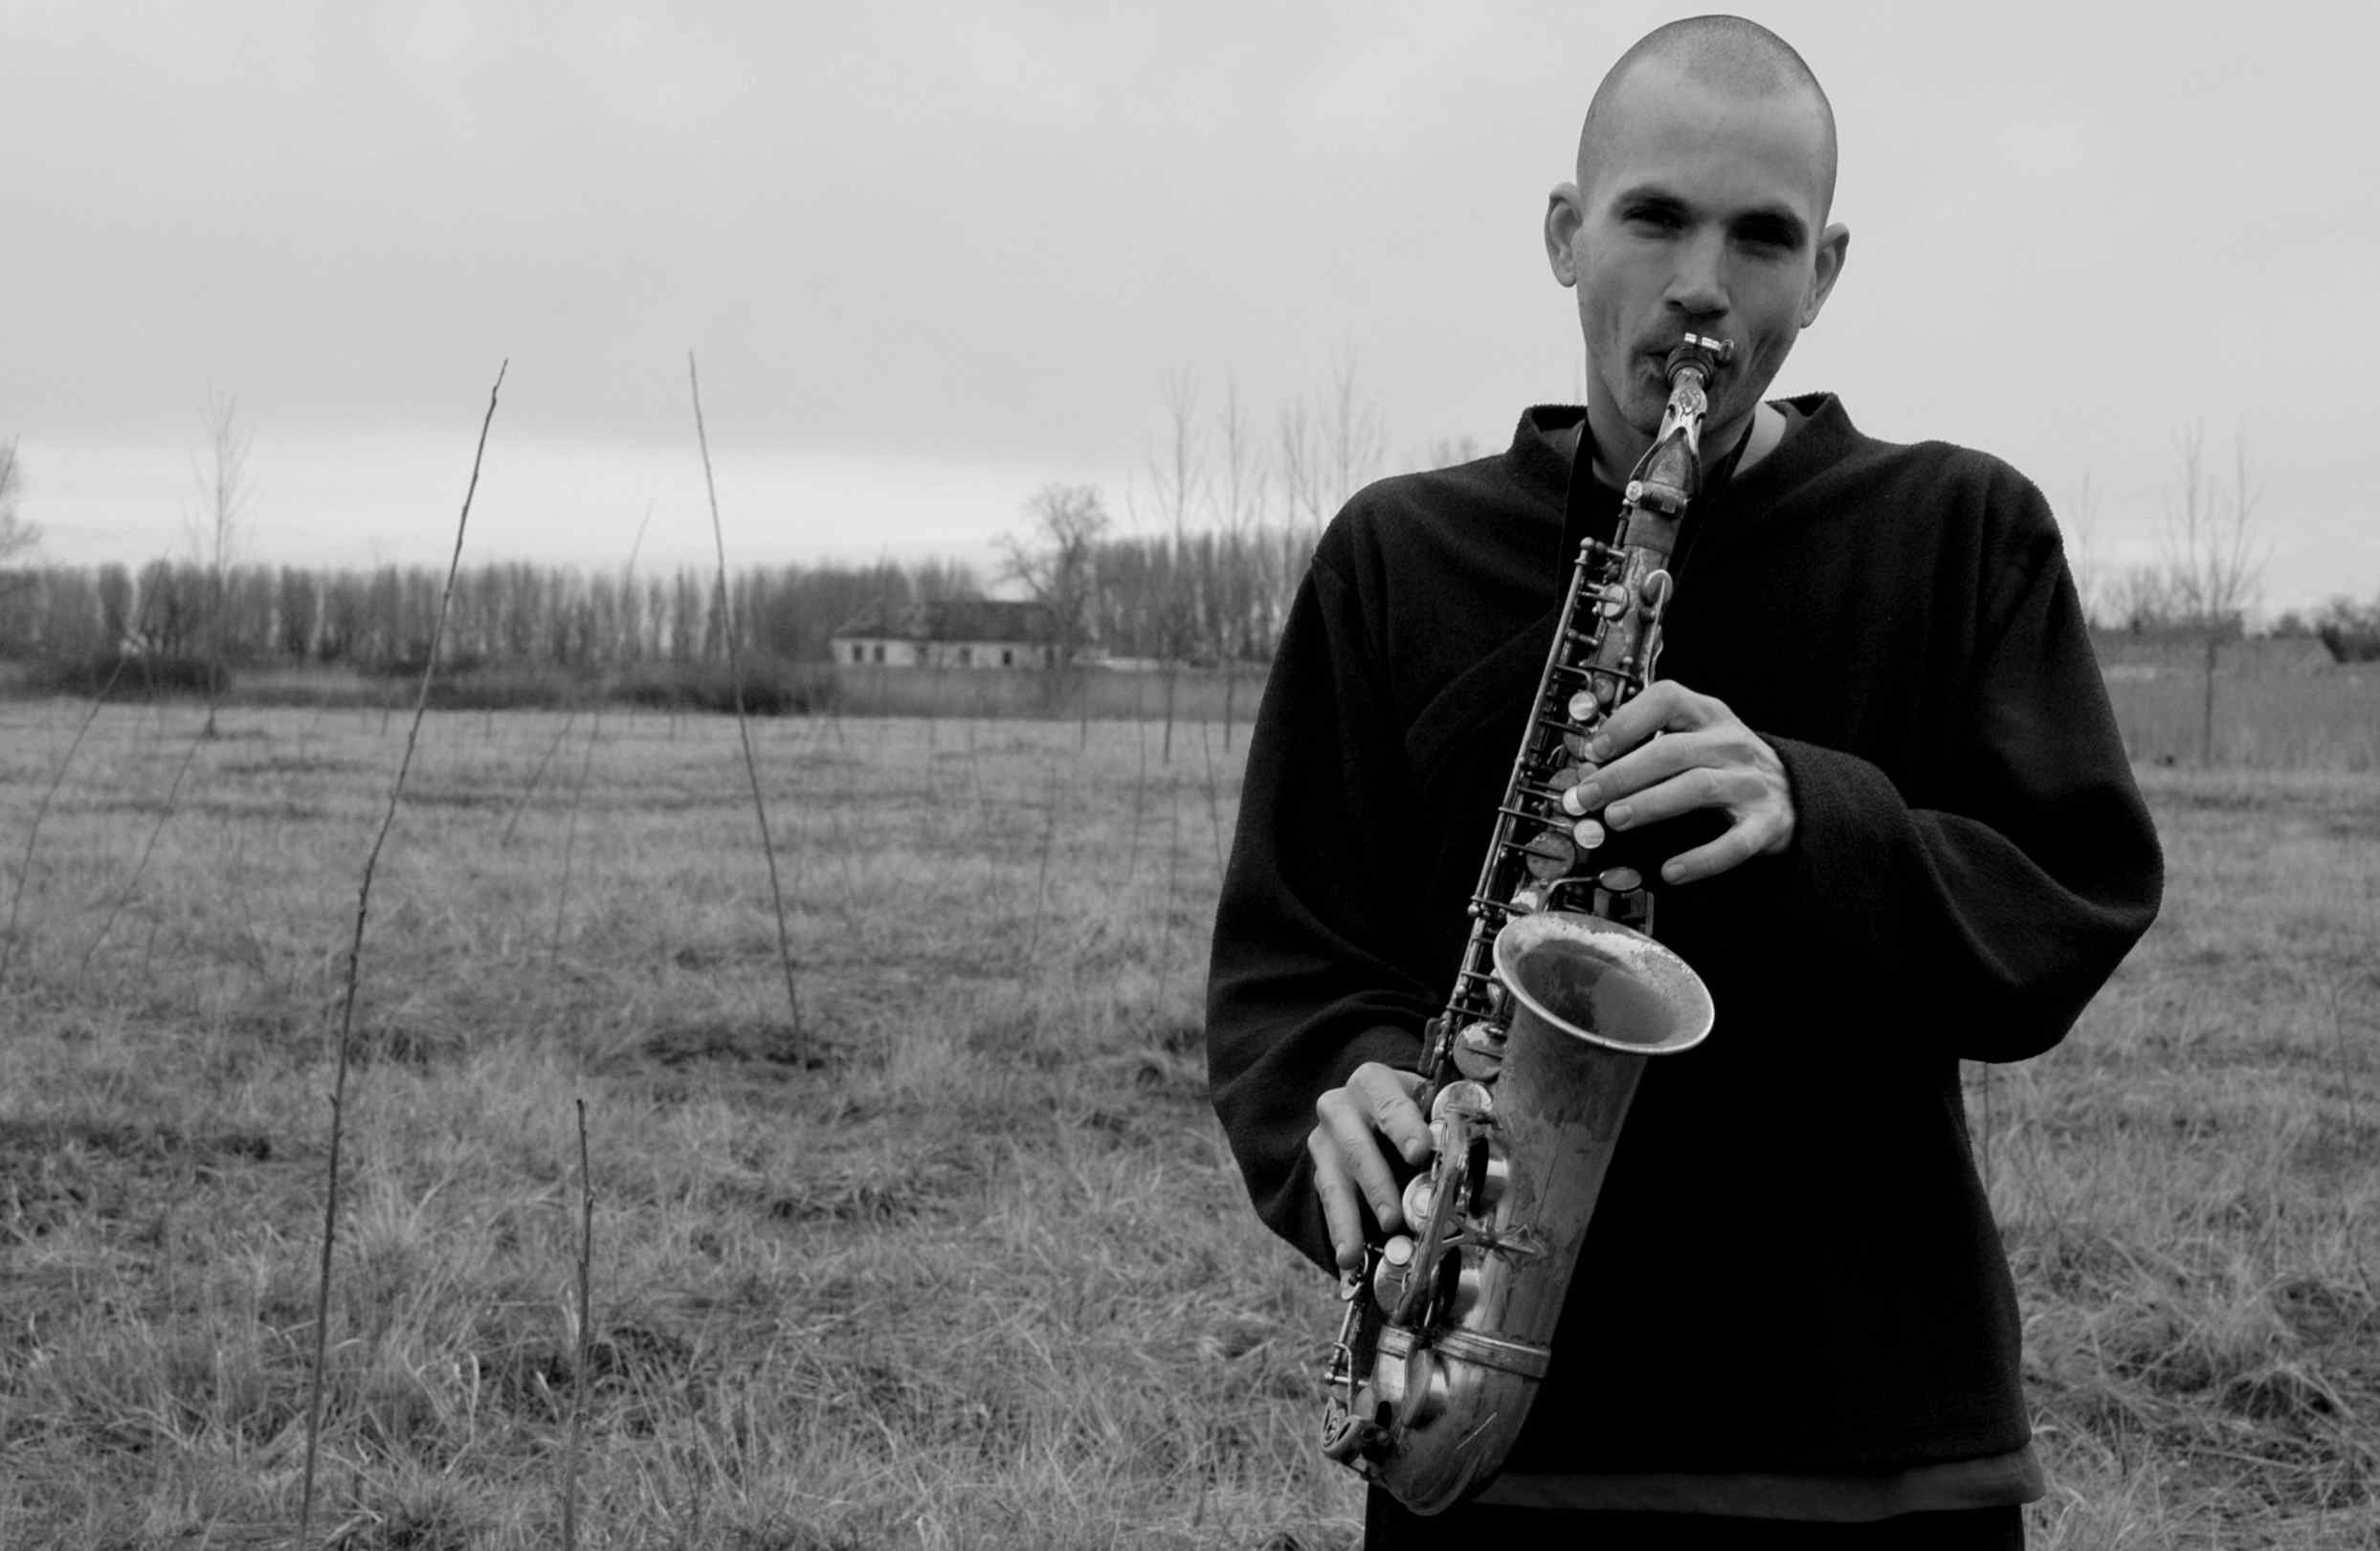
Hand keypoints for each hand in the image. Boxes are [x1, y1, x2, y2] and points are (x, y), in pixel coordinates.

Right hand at [1309, 1062, 1431, 1272]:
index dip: (1404, 1127)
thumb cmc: (1407, 1106)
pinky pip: (1327, 1202)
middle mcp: (1341, 1107)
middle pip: (1356, 1144)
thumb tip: (1476, 1141)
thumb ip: (1442, 1116)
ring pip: (1334, 1179)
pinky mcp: (1320, 1169)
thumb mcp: (1423, 1098)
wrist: (1368, 1105)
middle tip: (1393, 1217)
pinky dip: (1338, 1231)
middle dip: (1376, 1183)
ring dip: (1349, 1217)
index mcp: (1373, 1082)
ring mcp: (1325, 1140)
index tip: (1419, 1151)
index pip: (1389, 1101)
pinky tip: (1346, 1256)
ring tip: (1356, 1249)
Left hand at [1566, 680, 1795, 883]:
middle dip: (1623, 774)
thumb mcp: (1694, 740)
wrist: (1792, 790)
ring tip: (1615, 820)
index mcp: (1707, 716)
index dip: (1628, 721)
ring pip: (1697, 787)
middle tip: (1588, 795)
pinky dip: (1701, 858)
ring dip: (1651, 803)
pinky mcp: (1766, 822)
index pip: (1667, 700)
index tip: (1596, 748)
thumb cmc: (1725, 763)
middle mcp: (1730, 743)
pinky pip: (1734, 842)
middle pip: (1672, 751)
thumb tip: (1590, 770)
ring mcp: (1750, 782)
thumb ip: (1646, 749)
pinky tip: (1672, 871)